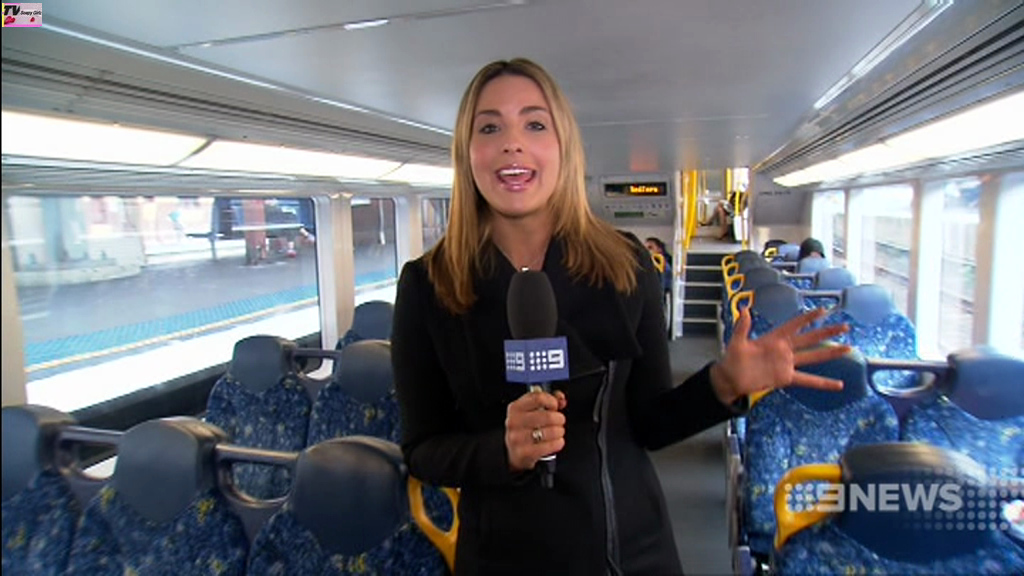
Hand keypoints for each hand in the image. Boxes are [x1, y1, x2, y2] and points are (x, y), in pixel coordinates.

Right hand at [505, 389, 566, 471]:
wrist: (513, 452)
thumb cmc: (525, 429)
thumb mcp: (531, 411)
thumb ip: (547, 400)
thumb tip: (561, 398)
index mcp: (515, 407)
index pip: (538, 398)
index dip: (552, 401)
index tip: (555, 406)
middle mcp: (514, 421)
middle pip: (548, 416)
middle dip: (559, 418)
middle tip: (559, 421)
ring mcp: (518, 438)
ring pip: (551, 431)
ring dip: (560, 431)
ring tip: (558, 432)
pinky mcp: (524, 452)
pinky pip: (550, 446)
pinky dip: (558, 443)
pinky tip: (557, 442)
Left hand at [711, 308, 850, 404]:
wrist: (731, 379)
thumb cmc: (732, 359)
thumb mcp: (736, 342)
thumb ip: (743, 327)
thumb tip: (744, 310)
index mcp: (774, 338)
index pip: (795, 325)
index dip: (808, 317)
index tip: (824, 310)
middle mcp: (784, 349)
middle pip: (810, 338)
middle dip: (827, 332)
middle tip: (845, 326)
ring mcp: (787, 364)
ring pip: (813, 357)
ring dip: (830, 353)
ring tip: (848, 348)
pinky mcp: (786, 378)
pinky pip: (808, 380)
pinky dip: (823, 383)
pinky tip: (838, 385)